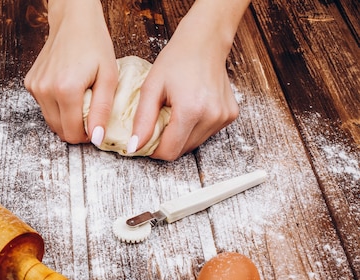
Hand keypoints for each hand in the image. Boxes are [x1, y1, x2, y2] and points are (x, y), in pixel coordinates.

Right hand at [24, 0, 117, 143]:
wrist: (73, 21)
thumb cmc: (94, 45)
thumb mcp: (109, 77)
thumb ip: (102, 110)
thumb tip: (96, 138)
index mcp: (66, 90)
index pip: (72, 133)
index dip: (85, 136)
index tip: (95, 127)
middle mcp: (45, 90)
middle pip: (59, 131)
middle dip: (75, 129)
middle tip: (89, 114)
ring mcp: (35, 87)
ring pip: (50, 121)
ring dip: (65, 118)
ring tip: (80, 100)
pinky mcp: (30, 84)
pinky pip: (44, 107)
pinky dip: (56, 106)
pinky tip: (67, 91)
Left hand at [131, 0, 249, 160]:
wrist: (205, 41)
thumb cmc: (176, 60)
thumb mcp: (151, 88)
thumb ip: (142, 121)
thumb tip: (135, 147)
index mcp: (191, 110)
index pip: (170, 151)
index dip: (154, 151)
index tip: (145, 141)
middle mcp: (211, 116)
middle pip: (182, 150)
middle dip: (166, 143)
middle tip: (157, 125)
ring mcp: (224, 117)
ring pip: (194, 144)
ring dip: (180, 136)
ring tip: (173, 114)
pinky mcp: (230, 115)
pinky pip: (206, 134)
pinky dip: (193, 129)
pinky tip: (189, 110)